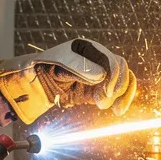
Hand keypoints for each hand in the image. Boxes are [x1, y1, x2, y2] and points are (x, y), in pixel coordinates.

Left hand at [0, 38, 137, 123]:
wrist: (36, 82)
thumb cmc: (45, 68)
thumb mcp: (60, 65)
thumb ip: (79, 68)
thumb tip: (101, 75)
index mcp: (90, 49)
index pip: (112, 60)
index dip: (114, 75)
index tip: (106, 91)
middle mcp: (98, 60)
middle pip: (122, 70)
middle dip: (119, 86)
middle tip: (106, 100)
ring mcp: (100, 75)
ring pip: (124, 82)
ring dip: (123, 96)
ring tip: (115, 110)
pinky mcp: (98, 90)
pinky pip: (115, 94)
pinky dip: (119, 101)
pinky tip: (116, 110)